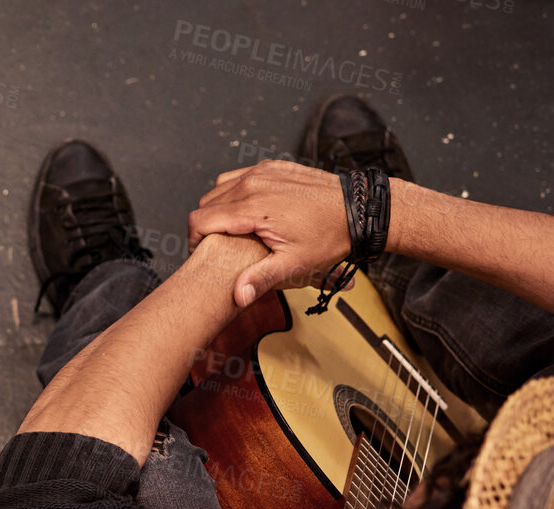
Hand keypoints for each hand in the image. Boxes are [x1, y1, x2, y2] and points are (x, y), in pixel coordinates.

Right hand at [187, 160, 355, 308]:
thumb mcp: (295, 265)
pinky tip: (250, 210)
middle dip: (206, 225)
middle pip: (205, 203)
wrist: (358, 209)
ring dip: (219, 207)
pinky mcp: (272, 166)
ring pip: (219, 187)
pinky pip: (239, 176)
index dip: (195, 241)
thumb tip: (238, 296)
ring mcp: (262, 171)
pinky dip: (235, 192)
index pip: (200, 220)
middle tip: (221, 245)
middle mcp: (253, 184)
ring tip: (233, 228)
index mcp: (252, 208)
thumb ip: (261, 278)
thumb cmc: (329, 236)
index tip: (205, 254)